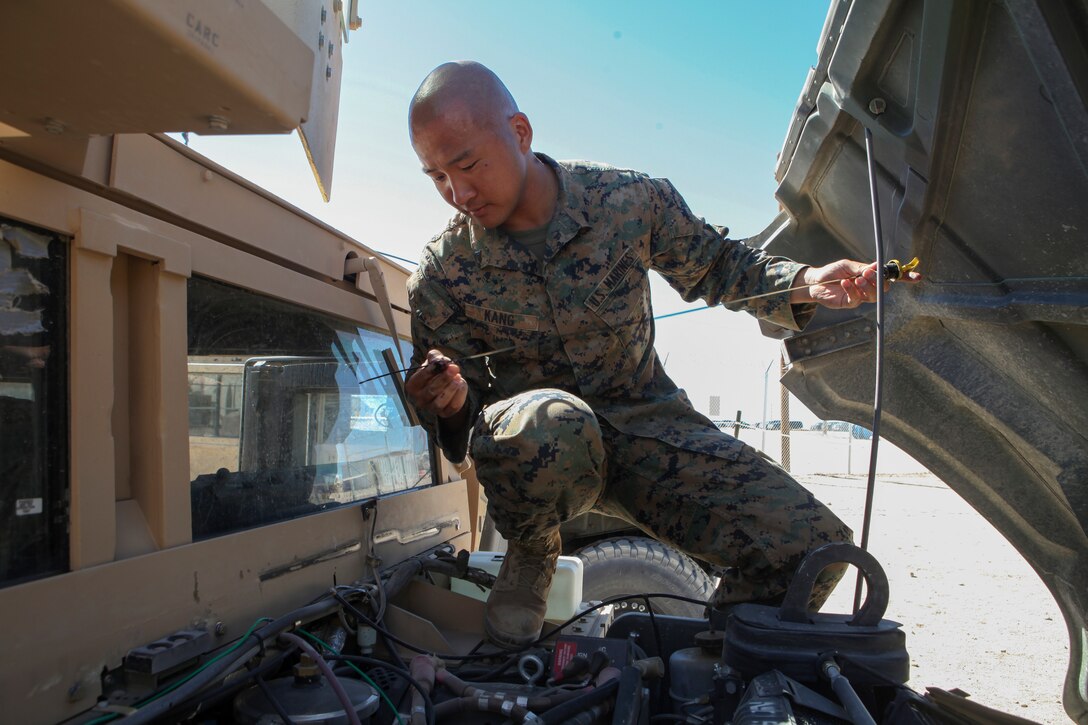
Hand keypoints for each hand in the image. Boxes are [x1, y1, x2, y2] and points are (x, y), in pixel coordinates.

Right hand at [404, 349, 467, 418]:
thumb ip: (435, 357)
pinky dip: (460, 394)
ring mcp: (431, 408)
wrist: (445, 385)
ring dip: (452, 388)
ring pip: (441, 402)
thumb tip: (441, 360)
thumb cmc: (436, 372)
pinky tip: (461, 384)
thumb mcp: (434, 360)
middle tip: (455, 368)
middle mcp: (419, 399)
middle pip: (431, 391)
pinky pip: (452, 406)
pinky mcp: (444, 413)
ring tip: (459, 377)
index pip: (420, 379)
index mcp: (413, 386)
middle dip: (444, 378)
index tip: (443, 363)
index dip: (432, 370)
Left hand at [790, 260, 920, 308]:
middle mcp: (868, 286)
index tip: (917, 277)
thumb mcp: (848, 265)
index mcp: (870, 275)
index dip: (905, 277)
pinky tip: (844, 283)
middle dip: (878, 280)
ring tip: (856, 278)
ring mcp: (860, 296)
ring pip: (873, 295)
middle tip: (866, 273)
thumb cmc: (832, 272)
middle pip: (884, 288)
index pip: (890, 277)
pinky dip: (852, 289)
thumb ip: (862, 267)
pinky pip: (857, 298)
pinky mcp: (850, 303)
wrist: (816, 281)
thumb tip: (877, 266)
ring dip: (866, 286)